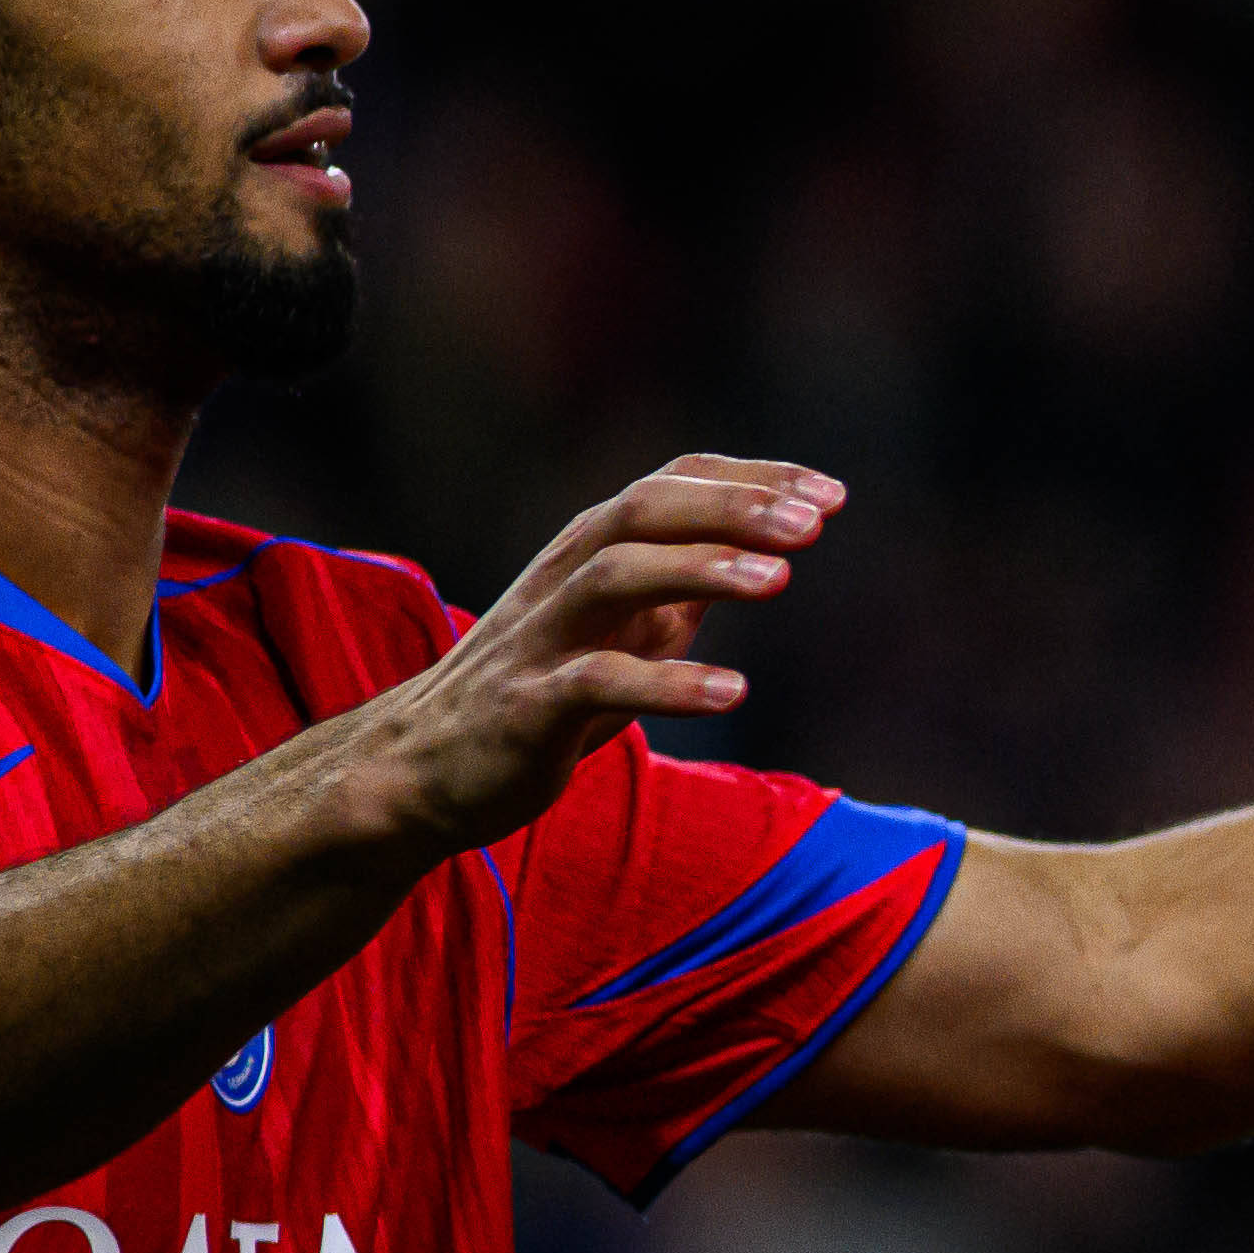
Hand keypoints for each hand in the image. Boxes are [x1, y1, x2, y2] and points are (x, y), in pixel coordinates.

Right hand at [337, 454, 834, 854]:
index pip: (670, 484)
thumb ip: (678, 591)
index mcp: (588, 552)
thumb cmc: (535, 694)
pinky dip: (667, 685)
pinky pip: (596, 683)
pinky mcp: (527, 707)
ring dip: (700, 571)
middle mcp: (562, 578)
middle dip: (731, 508)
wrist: (422, 772)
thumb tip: (760, 553)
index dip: (751, 480)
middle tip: (816, 524)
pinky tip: (733, 694)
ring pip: (614, 575)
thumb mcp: (618, 630)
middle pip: (643, 510)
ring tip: (781, 580)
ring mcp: (540, 639)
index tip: (832, 495)